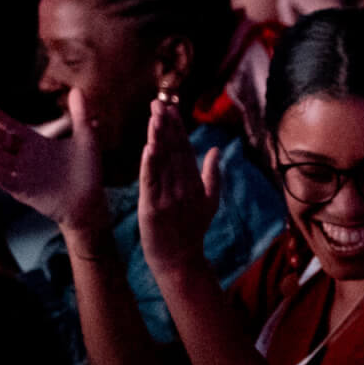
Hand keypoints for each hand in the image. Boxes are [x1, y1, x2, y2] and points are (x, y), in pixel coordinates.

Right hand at [0, 92, 106, 235]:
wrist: (90, 201)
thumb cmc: (88, 170)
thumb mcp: (86, 138)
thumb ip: (81, 114)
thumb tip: (78, 89)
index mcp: (35, 143)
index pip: (11, 127)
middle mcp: (24, 157)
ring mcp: (21, 174)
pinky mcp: (23, 191)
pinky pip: (4, 181)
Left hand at [138, 98, 216, 274]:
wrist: (181, 261)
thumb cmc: (192, 231)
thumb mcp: (209, 201)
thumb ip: (213, 174)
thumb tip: (216, 149)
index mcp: (195, 183)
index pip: (185, 149)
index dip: (177, 127)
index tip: (169, 107)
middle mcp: (184, 187)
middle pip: (174, 151)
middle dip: (166, 126)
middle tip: (158, 103)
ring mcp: (169, 197)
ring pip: (163, 163)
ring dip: (158, 138)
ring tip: (153, 117)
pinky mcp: (153, 208)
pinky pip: (151, 182)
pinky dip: (149, 165)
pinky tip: (148, 148)